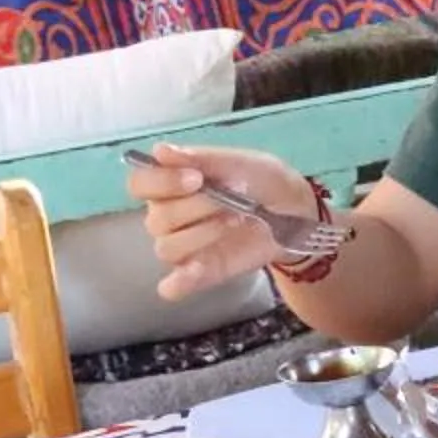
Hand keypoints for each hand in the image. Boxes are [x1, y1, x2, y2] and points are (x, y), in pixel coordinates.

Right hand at [128, 142, 316, 300]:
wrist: (298, 211)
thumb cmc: (263, 181)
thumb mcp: (241, 162)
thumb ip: (202, 158)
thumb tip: (160, 151)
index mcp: (170, 185)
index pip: (139, 184)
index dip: (161, 181)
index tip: (196, 178)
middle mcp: (168, 216)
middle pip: (157, 218)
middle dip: (196, 207)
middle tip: (230, 200)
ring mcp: (183, 246)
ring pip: (167, 247)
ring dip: (202, 234)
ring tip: (236, 220)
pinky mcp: (200, 273)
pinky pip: (173, 286)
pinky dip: (179, 281)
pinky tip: (196, 270)